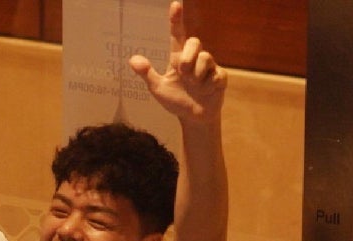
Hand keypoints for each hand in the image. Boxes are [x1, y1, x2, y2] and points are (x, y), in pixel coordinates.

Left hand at [128, 1, 226, 122]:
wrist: (194, 118)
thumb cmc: (176, 101)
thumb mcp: (158, 89)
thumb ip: (147, 74)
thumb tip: (133, 59)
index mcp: (178, 58)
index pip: (177, 34)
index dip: (176, 19)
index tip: (175, 4)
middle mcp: (194, 58)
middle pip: (195, 41)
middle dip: (188, 57)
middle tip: (184, 74)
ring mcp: (209, 66)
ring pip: (205, 57)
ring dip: (196, 76)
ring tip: (195, 87)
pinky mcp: (220, 75)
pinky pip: (215, 74)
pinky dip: (207, 86)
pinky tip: (206, 91)